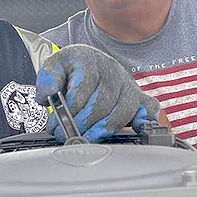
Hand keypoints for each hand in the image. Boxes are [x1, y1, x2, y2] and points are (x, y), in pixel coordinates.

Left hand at [35, 45, 159, 142]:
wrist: (86, 64)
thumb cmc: (70, 70)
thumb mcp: (53, 67)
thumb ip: (48, 80)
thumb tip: (50, 96)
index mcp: (89, 58)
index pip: (84, 86)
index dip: (69, 109)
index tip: (56, 124)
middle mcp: (112, 69)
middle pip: (103, 101)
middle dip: (83, 123)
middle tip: (68, 136)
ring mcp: (127, 83)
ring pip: (123, 110)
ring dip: (104, 129)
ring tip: (88, 138)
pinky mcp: (138, 97)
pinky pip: (148, 109)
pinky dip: (144, 122)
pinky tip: (136, 131)